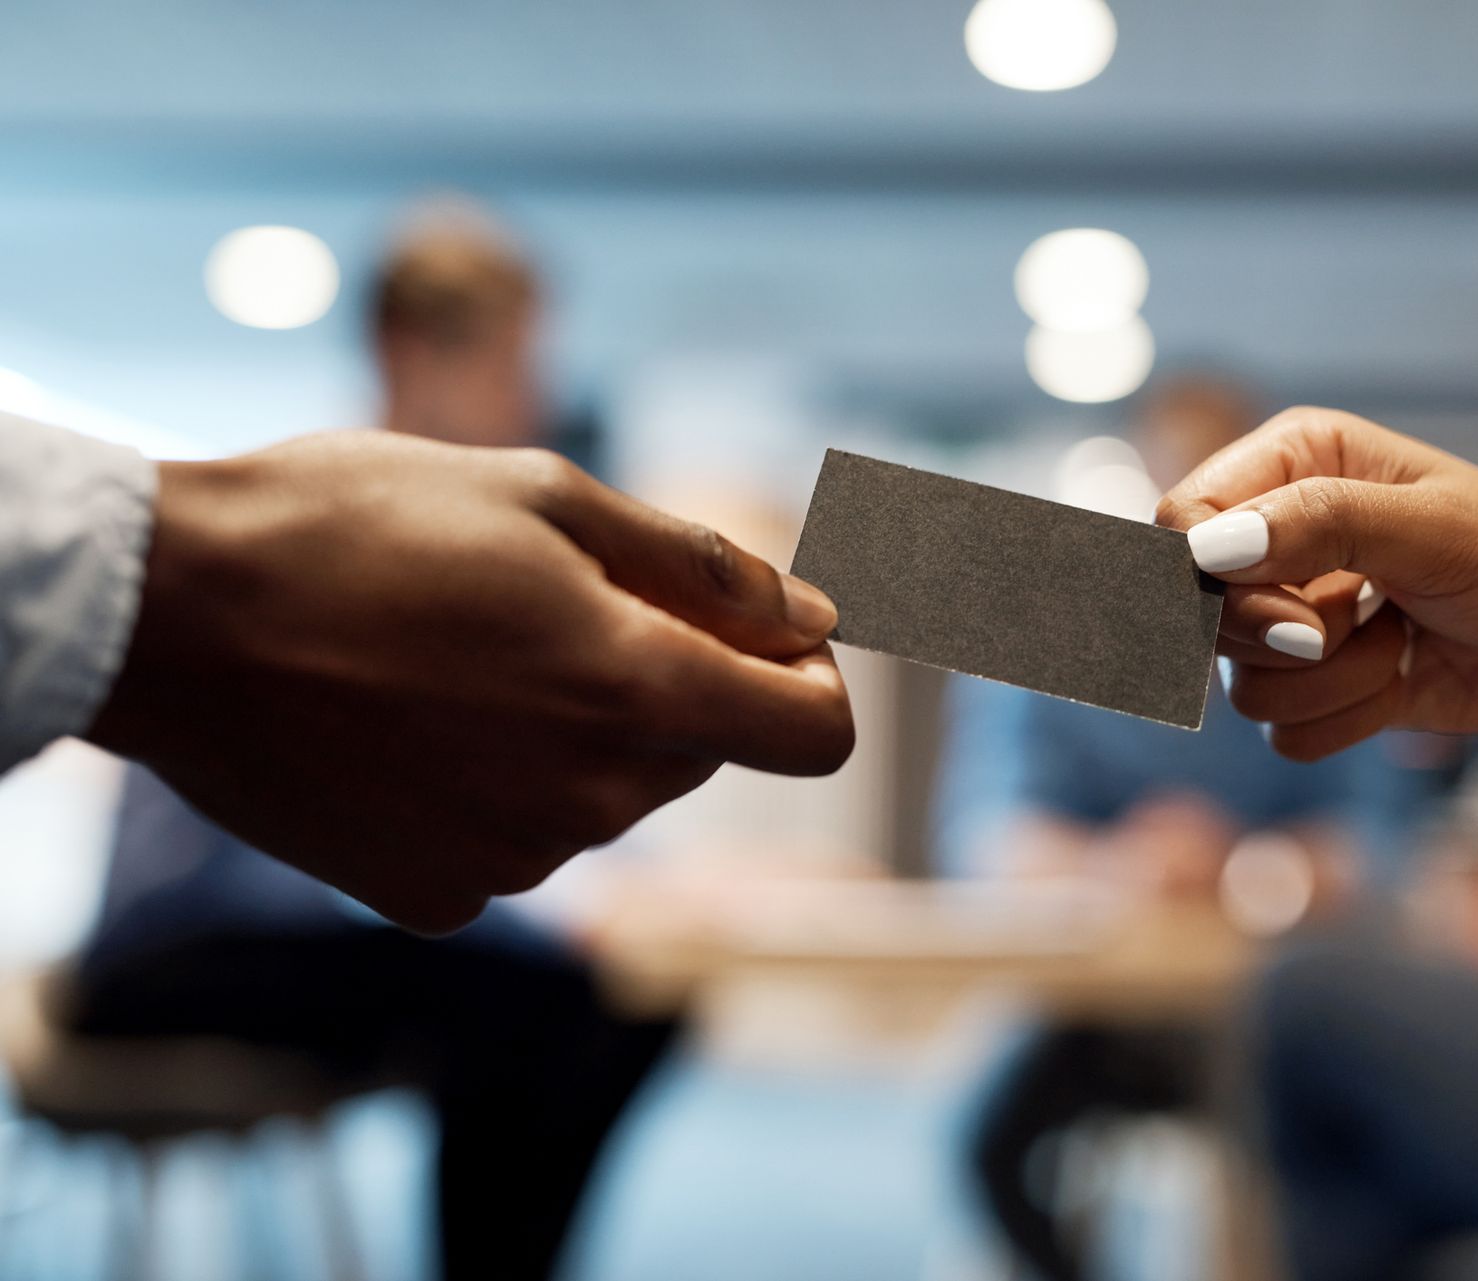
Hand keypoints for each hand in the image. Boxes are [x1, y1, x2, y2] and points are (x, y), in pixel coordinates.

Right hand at [87, 431, 854, 933]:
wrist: (171, 615)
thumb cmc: (359, 523)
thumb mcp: (547, 495)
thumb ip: (704, 568)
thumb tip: (815, 616)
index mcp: (634, 688)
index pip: (815, 736)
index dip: (813, 681)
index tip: (768, 637)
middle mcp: (590, 797)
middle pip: (703, 751)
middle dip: (671, 679)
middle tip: (560, 603)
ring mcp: (512, 861)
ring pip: (613, 794)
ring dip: (583, 729)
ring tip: (466, 654)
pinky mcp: (438, 897)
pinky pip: (522, 840)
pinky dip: (501, 786)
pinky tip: (417, 725)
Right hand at [1157, 407, 1477, 758]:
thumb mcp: (1429, 527)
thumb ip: (1319, 523)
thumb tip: (1207, 550)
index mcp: (1293, 463)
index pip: (1183, 520)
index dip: (1213, 579)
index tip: (1293, 613)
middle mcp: (1278, 535)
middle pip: (1199, 612)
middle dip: (1284, 637)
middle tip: (1359, 623)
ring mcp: (1291, 614)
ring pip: (1241, 683)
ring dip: (1334, 680)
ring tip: (1399, 641)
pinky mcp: (1315, 684)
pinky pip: (1282, 731)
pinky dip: (1348, 719)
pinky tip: (1399, 680)